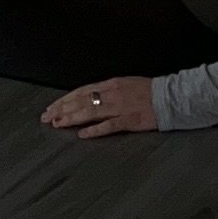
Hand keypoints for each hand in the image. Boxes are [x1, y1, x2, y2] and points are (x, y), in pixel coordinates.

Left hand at [41, 76, 156, 139]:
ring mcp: (120, 108)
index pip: (81, 91)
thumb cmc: (148, 91)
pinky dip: (95, 130)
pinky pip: (109, 126)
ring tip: (57, 124)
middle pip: (81, 101)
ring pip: (90, 112)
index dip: (65, 100)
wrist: (170, 97)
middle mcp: (112, 94)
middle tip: (46, 117)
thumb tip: (88, 98)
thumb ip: (107, 90)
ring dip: (72, 118)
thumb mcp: (125, 84)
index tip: (51, 107)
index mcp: (110, 84)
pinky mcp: (130, 120)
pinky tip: (82, 134)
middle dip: (62, 109)